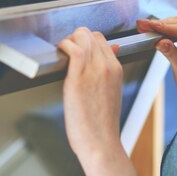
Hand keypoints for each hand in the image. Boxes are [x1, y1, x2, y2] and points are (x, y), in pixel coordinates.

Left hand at [58, 27, 135, 175]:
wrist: (100, 142)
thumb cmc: (102, 122)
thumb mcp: (112, 91)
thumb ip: (109, 71)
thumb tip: (112, 50)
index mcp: (116, 69)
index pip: (101, 39)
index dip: (86, 40)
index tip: (77, 48)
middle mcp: (107, 66)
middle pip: (91, 35)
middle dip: (77, 38)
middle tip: (67, 50)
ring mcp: (94, 71)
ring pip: (82, 37)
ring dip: (69, 40)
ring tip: (62, 51)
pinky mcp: (78, 78)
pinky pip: (73, 49)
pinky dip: (64, 45)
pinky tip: (59, 53)